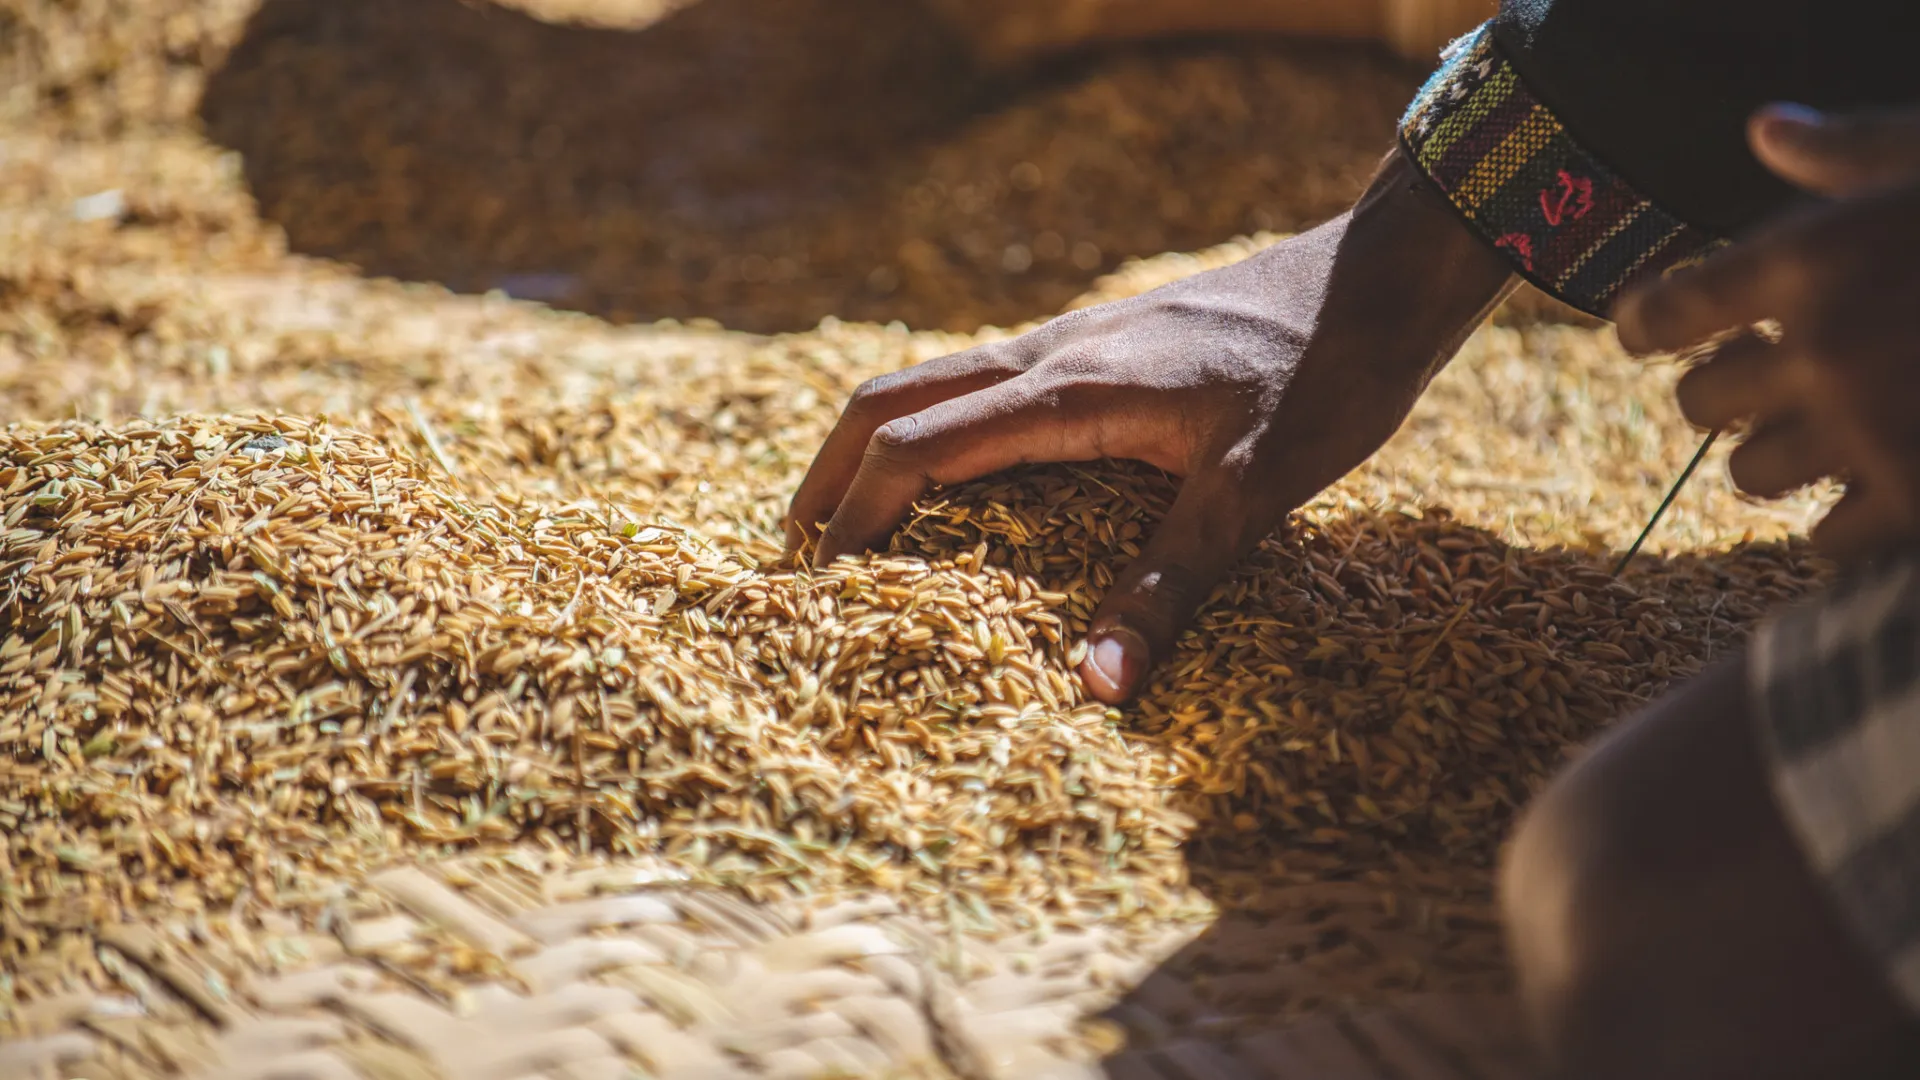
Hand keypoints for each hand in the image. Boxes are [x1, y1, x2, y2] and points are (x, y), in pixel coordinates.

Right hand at [786, 151, 1514, 702]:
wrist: (1382, 269)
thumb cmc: (1326, 373)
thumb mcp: (1254, 488)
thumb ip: (1170, 586)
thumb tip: (1094, 691)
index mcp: (1068, 390)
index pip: (916, 447)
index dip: (857, 518)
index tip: (820, 587)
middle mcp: (1048, 354)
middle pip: (892, 397)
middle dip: (832, 474)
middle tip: (797, 554)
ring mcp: (1069, 339)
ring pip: (931, 380)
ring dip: (875, 446)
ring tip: (853, 523)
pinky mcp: (1097, 344)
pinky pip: (980, 382)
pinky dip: (933, 431)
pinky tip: (957, 480)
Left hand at [1615, 105, 1919, 558]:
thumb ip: (1851, 153)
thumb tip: (1766, 130)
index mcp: (1815, 255)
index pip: (1664, 311)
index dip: (1646, 326)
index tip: (1653, 332)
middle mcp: (1823, 347)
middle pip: (1696, 403)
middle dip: (1723, 394)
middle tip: (1762, 385)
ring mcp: (1870, 431)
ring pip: (1748, 475)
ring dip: (1776, 459)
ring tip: (1825, 434)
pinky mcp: (1918, 501)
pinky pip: (1821, 542)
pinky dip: (1838, 525)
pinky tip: (1876, 489)